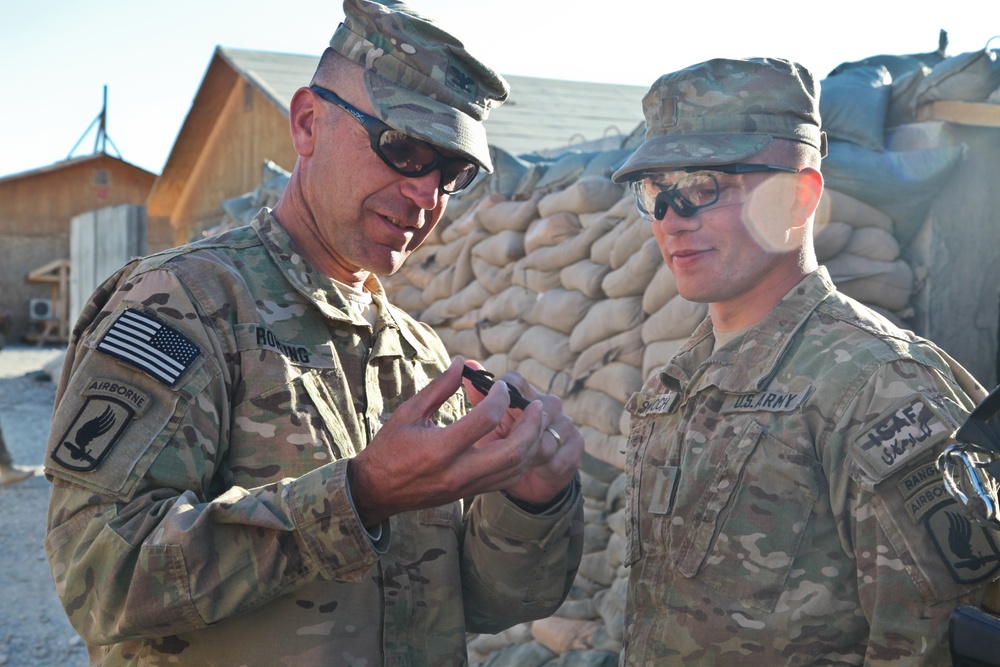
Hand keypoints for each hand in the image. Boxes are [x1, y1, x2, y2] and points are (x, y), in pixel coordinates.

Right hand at [347, 357, 550, 526]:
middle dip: (531, 426)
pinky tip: (522, 441)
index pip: (485, 419)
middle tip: (537, 406)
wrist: (377, 491)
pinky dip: (521, 459)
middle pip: (512, 451)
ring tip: (535, 421)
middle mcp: (458, 471)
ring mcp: (467, 486)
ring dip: (532, 443)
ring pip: (515, 469)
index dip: (499, 397)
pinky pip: (507, 479)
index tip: (500, 386)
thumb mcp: (409, 412)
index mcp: (440, 448)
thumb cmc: (390, 447)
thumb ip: (438, 388)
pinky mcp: (471, 493)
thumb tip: (462, 364)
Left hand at [462, 361, 582, 506]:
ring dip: (529, 455)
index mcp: (524, 394)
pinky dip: (544, 468)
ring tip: (519, 463)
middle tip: (502, 450)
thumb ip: (479, 396)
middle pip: (535, 409)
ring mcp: (565, 423)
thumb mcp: (486, 425)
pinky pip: (559, 458)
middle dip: (516, 434)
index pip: (514, 381)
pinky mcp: (577, 444)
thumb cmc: (502, 447)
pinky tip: (536, 470)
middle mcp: (549, 403)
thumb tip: (466, 363)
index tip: (490, 415)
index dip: (502, 395)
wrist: (528, 479)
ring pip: (546, 438)